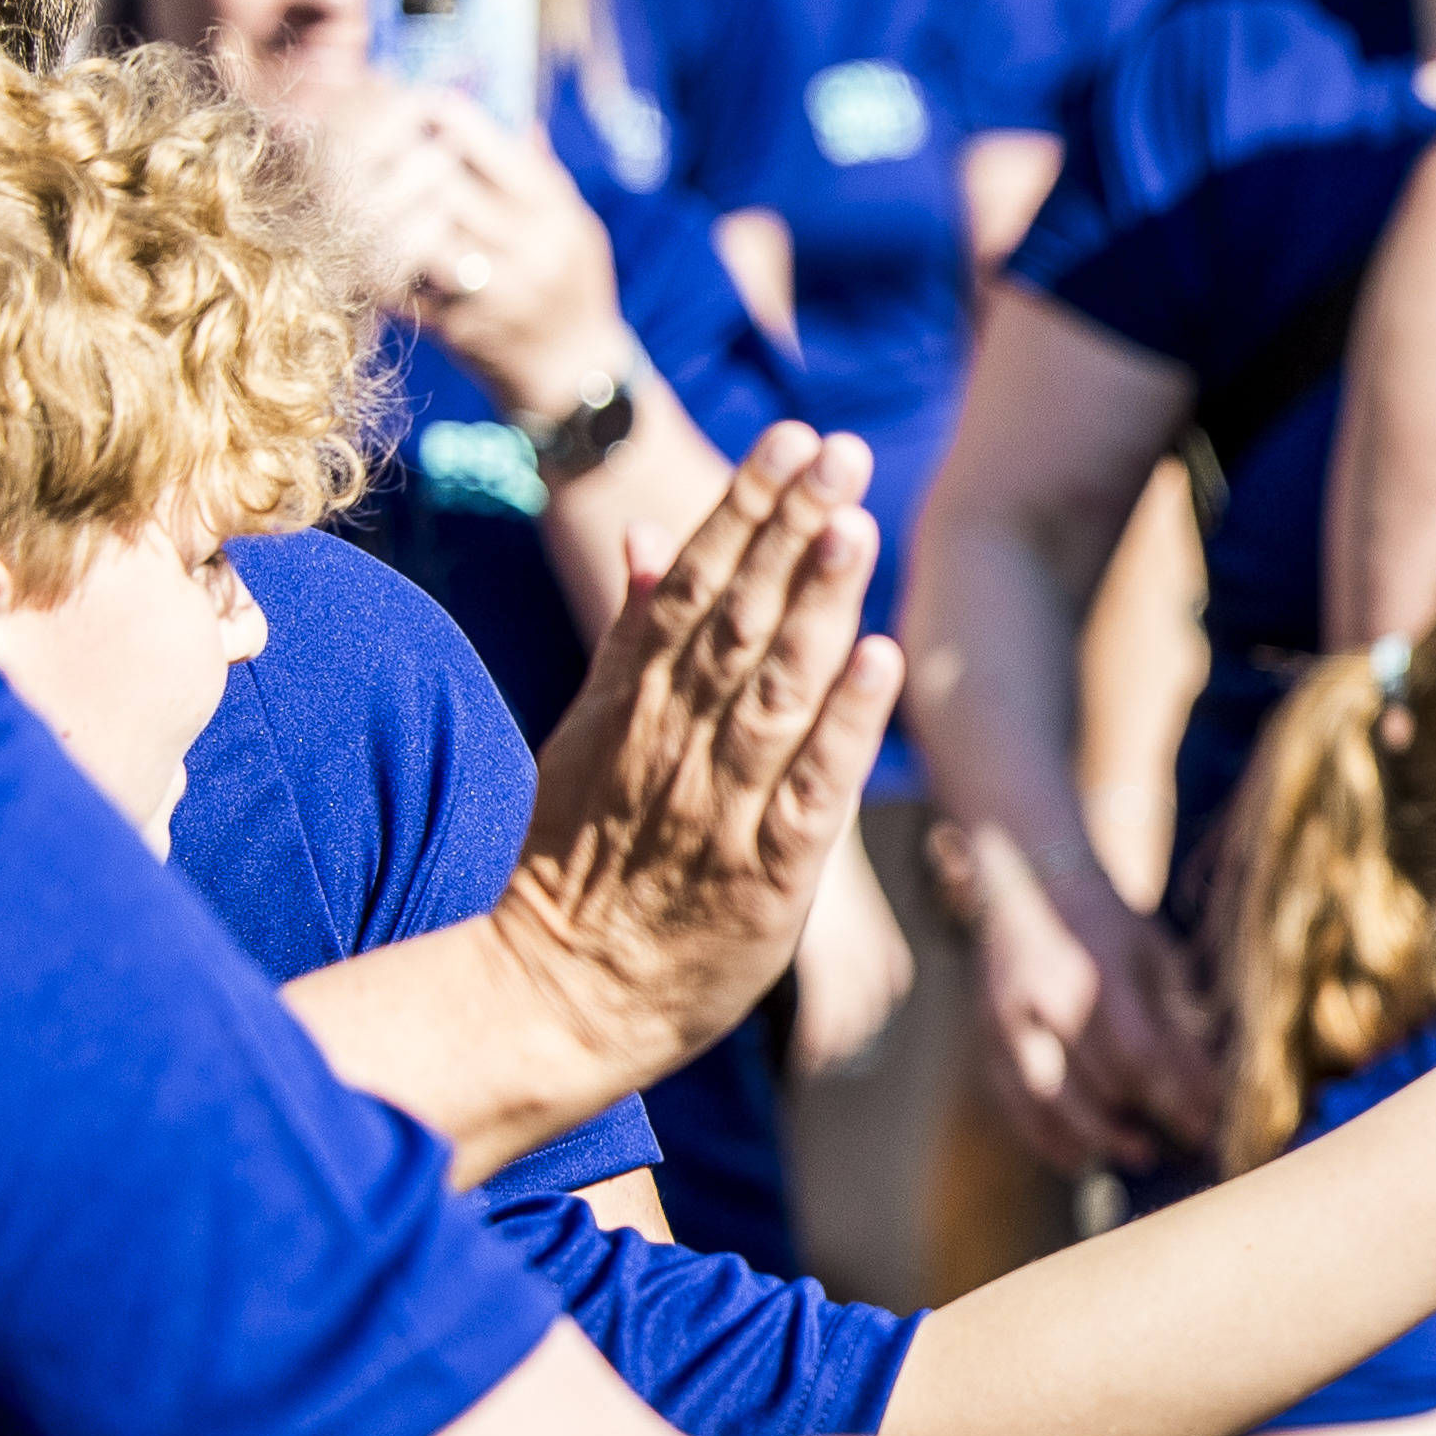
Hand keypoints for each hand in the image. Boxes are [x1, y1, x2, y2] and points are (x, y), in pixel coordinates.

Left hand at [396, 102, 641, 422]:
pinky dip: (382, 256)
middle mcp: (532, 250)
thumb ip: (542, 174)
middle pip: (441, 178)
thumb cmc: (571, 286)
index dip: (442, 114)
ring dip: (388, 207)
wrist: (576, 376)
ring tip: (373, 190)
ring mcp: (496, 292)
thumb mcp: (574, 225)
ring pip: (417, 228)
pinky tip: (372, 239)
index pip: (486, 142)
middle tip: (382, 146)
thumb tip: (513, 117)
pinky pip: (404, 280)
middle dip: (404, 157)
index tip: (421, 108)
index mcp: (558, 213)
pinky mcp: (461, 326)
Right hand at [489, 425, 906, 1096]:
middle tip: (838, 449)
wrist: (557, 998)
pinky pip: (810, 790)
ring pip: (774, 691)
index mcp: (635, 704)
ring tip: (856, 526)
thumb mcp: (587, 735)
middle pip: (737, 619)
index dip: (746, 507)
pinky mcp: (766, 877)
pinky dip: (846, 725)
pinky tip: (879, 660)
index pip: (695, 585)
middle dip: (789, 528)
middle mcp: (676, 743)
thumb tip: (650, 536)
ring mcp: (721, 807)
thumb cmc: (585, 861)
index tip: (793, 437)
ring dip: (816, 605)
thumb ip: (628, 638)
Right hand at [947, 828, 1220, 1172]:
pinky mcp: (987, 1034)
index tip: (1207, 1124)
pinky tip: (1079, 1157)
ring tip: (1137, 1155)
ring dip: (1095, 1137)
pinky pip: (1012, 1100)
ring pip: (1048, 1098)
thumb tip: (1210, 1090)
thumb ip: (1177, 1022)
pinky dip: (1045, 1135)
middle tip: (1179, 1146)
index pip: (1140, 1055)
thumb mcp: (1155, 957)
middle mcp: (1047, 996)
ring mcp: (1009, 1017)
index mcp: (1098, 970)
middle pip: (1095, 1081)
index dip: (1176, 1097)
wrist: (1029, 880)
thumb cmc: (1108, 924)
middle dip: (1143, 1121)